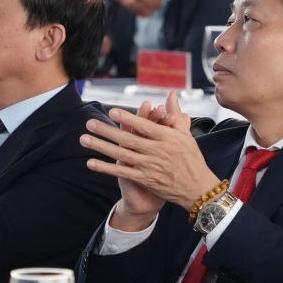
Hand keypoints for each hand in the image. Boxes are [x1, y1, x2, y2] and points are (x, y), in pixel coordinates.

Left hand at [80, 93, 220, 222]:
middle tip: (89, 123)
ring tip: (84, 139)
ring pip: (122, 155)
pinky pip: (123, 173)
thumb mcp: (186, 135)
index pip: (145, 126)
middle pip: (128, 140)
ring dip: (101, 147)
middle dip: (107, 131)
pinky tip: (91, 162)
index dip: (128, 119)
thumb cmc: (192, 159)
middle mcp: (158, 152)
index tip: (112, 111)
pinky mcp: (146, 180)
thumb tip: (170, 94)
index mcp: (168, 138)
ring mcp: (150, 167)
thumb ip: (175, 114)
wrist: (198, 189)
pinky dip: (106, 168)